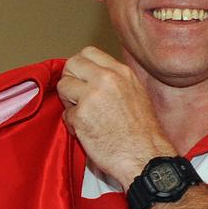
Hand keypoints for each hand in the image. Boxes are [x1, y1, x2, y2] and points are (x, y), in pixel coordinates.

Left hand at [57, 46, 175, 184]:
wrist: (145, 156)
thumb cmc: (143, 131)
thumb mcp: (135, 92)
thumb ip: (114, 80)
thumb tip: (93, 75)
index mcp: (120, 72)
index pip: (88, 52)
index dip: (80, 66)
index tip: (81, 79)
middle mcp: (106, 80)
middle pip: (71, 64)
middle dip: (70, 80)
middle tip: (77, 97)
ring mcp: (92, 97)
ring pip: (63, 87)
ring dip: (68, 102)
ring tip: (83, 115)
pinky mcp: (81, 116)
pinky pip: (65, 114)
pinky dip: (73, 125)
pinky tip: (87, 132)